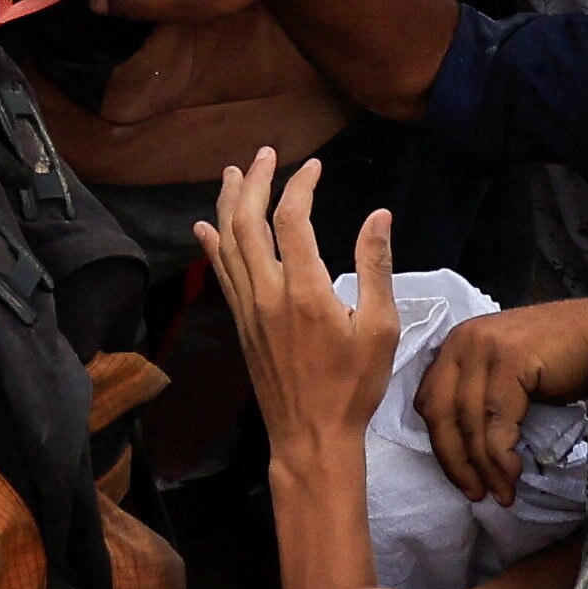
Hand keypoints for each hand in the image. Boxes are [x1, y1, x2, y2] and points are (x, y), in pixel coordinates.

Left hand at [194, 150, 396, 470]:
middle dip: (254, 181)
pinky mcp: (239, 323)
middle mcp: (267, 292)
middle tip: (264, 154)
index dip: (299, 185)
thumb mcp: (381, 328)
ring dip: (228, 204)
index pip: (291, 219)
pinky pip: (220, 273)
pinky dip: (212, 244)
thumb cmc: (353, 386)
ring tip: (232, 173)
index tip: (313, 166)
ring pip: (227, 243)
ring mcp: (247, 308)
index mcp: (304, 290)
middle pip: (248, 221)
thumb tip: (379, 215)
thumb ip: (376, 267)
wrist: (310, 434)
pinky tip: (206, 227)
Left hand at [418, 295, 587, 505]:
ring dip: (484, 467)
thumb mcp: (508, 379)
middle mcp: (462, 341)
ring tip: (502, 494)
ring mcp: (484, 347)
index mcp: (455, 345)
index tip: (462, 480)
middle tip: (476, 495)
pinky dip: (501, 455)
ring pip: (469, 421)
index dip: (442, 446)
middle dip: (455, 462)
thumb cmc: (563, 362)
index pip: (429, 402)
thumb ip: (482, 398)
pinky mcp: (509, 360)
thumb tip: (466, 453)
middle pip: (440, 413)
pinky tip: (514, 473)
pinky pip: (496, 421)